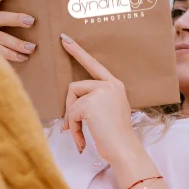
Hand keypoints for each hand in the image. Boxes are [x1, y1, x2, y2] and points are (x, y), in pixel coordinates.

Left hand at [60, 34, 139, 161]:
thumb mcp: (107, 113)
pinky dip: (73, 128)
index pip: (93, 65)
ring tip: (78, 135)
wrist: (123, 149)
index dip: (77, 52)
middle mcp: (110, 85)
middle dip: (69, 108)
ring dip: (71, 120)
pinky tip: (81, 140)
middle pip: (75, 87)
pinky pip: (71, 113)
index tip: (64, 39)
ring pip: (72, 100)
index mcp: (115, 85)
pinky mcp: (91, 103)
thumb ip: (92, 103)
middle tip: (69, 127)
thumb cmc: (115, 137)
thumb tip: (69, 108)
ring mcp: (101, 92)